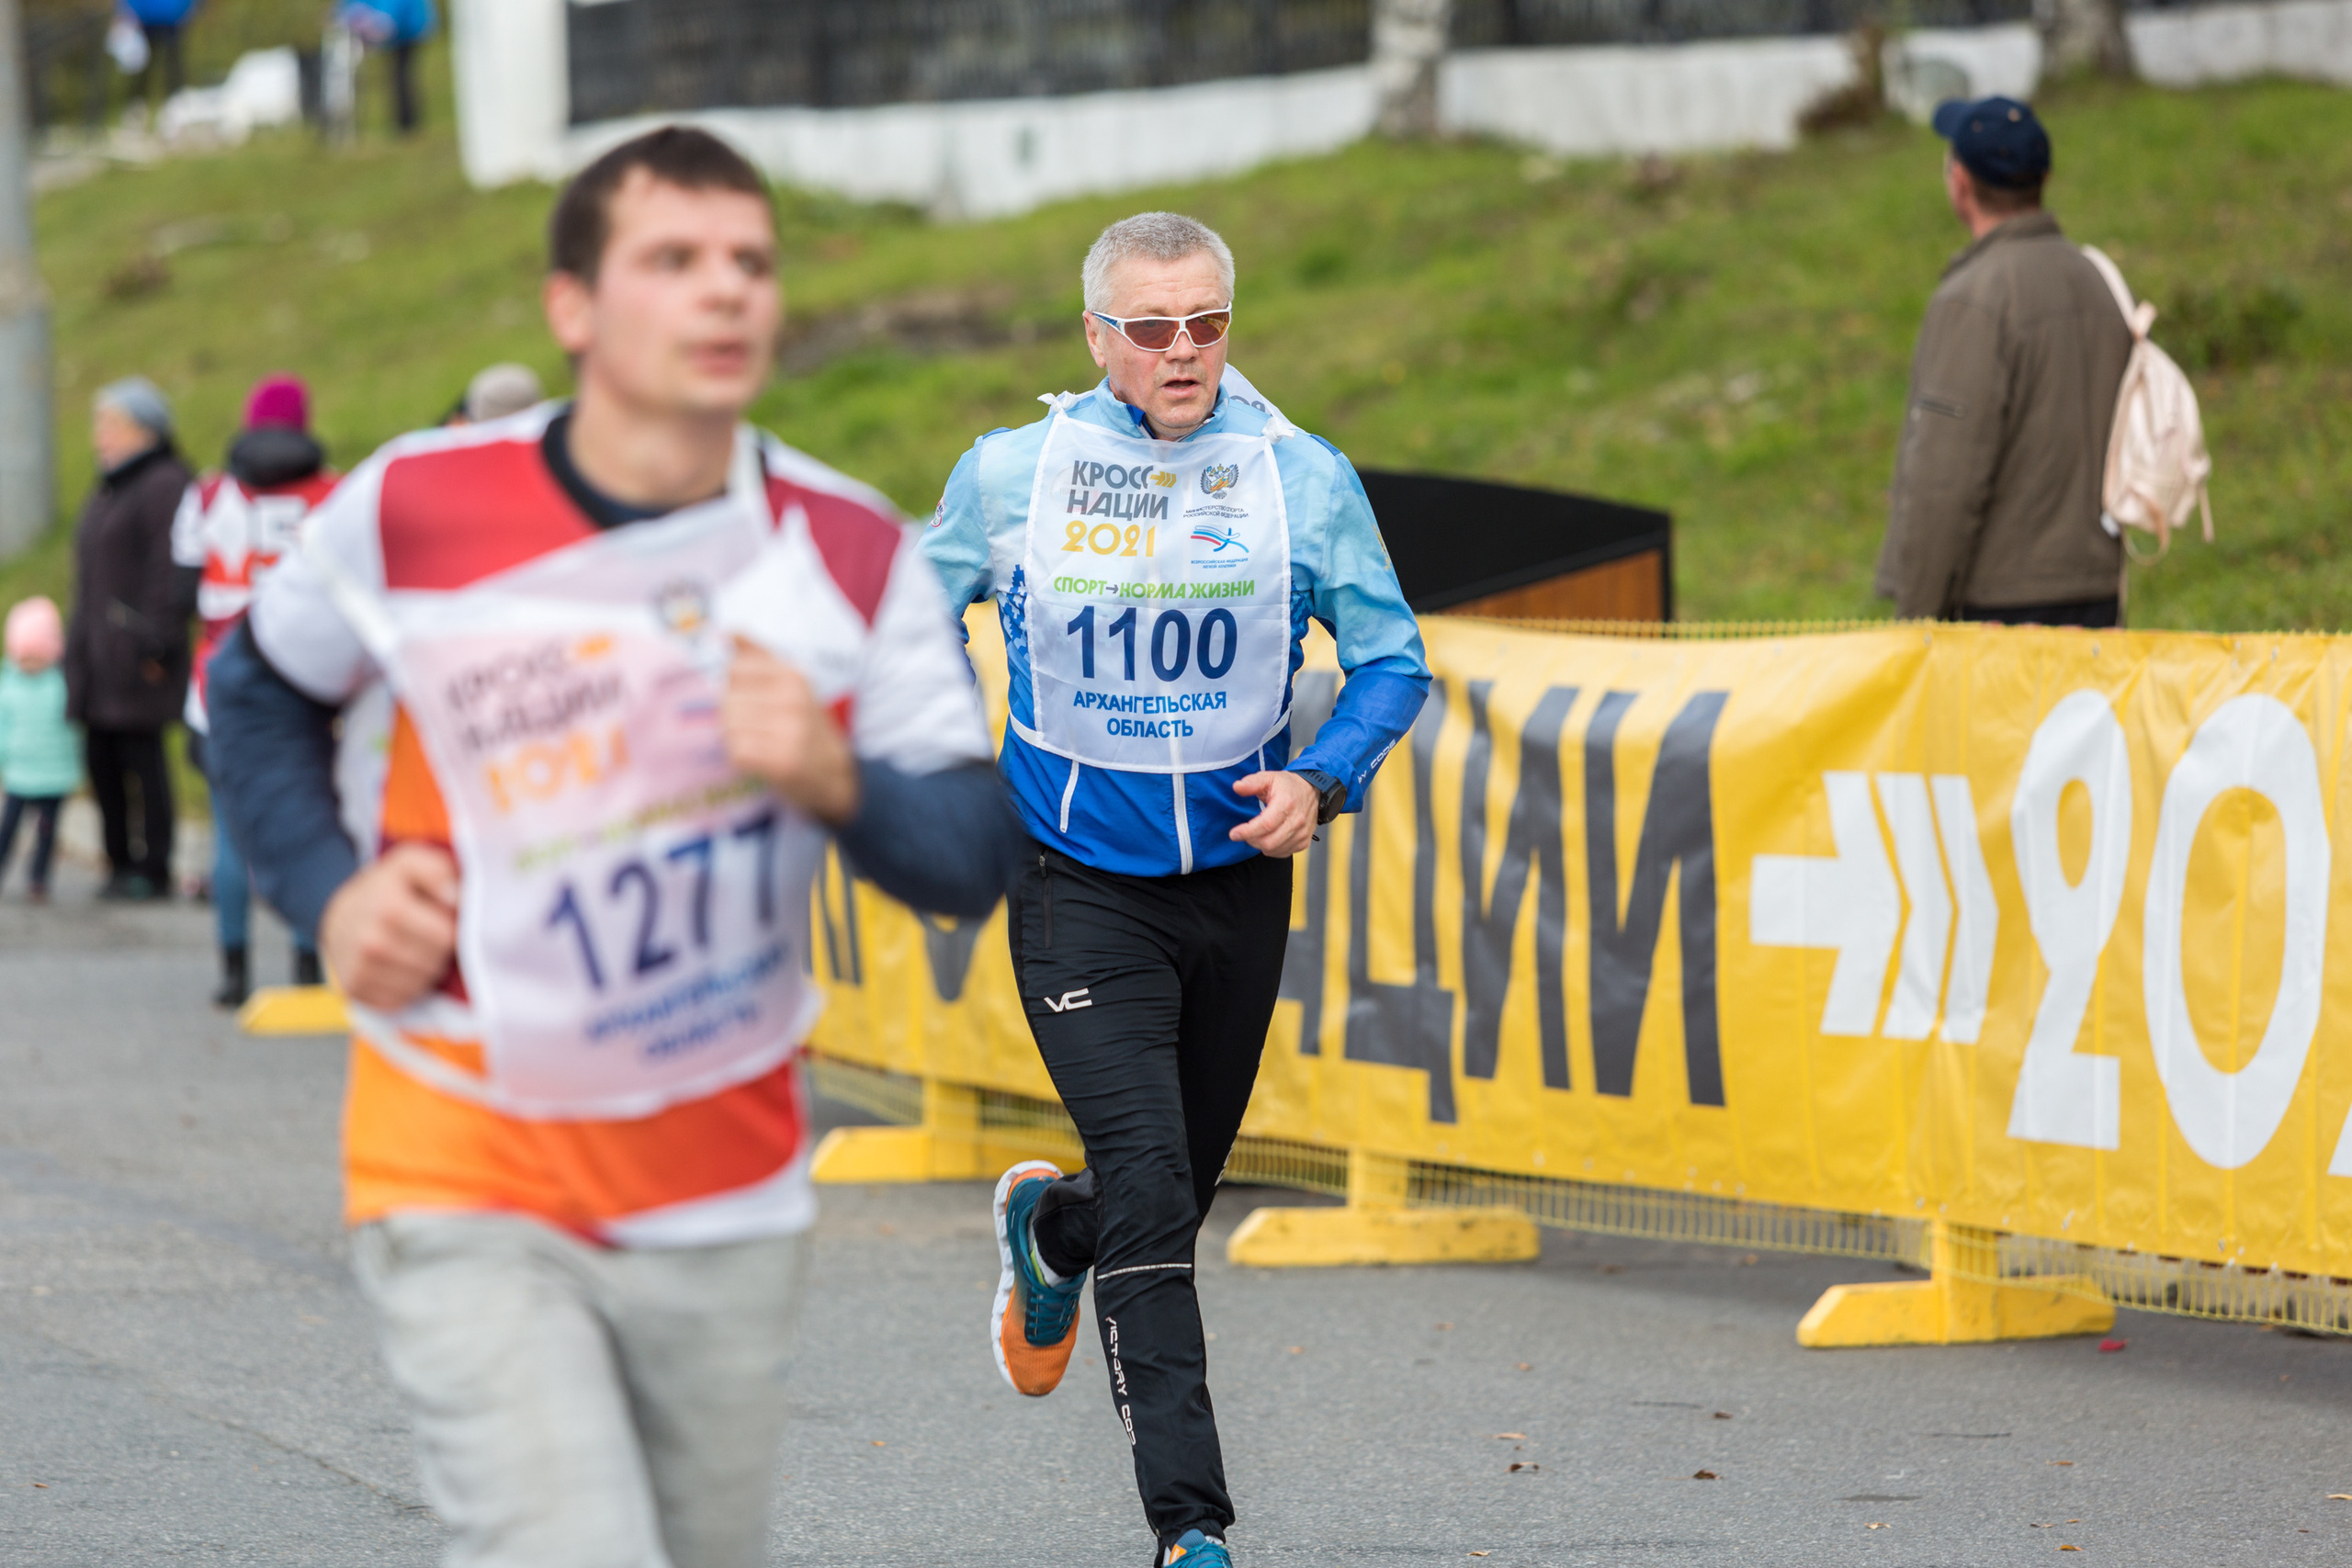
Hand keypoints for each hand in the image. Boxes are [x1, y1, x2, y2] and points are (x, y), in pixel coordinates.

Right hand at [320, 842, 460, 1010]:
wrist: (338, 915)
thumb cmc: (384, 889)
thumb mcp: (409, 863)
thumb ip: (437, 870)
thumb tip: (456, 898)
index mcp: (389, 908)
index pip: (446, 937)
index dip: (451, 927)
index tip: (442, 918)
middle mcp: (371, 942)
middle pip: (434, 964)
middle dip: (439, 951)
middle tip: (427, 936)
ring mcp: (359, 969)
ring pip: (420, 986)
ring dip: (424, 971)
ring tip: (414, 950)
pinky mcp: (353, 991)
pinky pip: (399, 1001)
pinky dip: (405, 989)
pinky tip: (399, 968)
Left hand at [722, 637, 860, 825]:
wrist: (833, 774)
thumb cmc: (803, 725)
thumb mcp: (790, 684)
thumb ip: (757, 656)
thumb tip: (726, 630)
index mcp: (794, 676)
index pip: (736, 669)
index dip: (736, 686)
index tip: (754, 699)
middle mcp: (794, 700)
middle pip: (729, 699)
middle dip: (733, 716)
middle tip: (756, 728)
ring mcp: (790, 731)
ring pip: (729, 726)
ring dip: (735, 738)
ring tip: (758, 743)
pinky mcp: (783, 762)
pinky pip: (737, 752)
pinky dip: (741, 758)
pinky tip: (759, 760)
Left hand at [1228, 770, 1320, 857]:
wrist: (1311, 790)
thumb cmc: (1288, 785)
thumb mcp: (1268, 778)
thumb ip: (1251, 783)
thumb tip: (1237, 787)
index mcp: (1286, 804)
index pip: (1265, 824)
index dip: (1247, 832)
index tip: (1234, 834)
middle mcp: (1297, 820)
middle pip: (1269, 842)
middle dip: (1251, 840)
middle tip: (1244, 833)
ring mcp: (1302, 833)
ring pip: (1275, 849)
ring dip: (1260, 845)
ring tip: (1256, 834)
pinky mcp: (1304, 841)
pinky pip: (1283, 853)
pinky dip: (1272, 850)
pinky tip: (1268, 838)